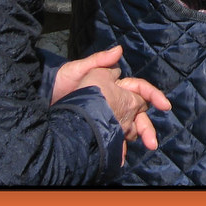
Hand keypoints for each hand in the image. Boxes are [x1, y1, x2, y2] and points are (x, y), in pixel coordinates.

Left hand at [52, 45, 171, 152]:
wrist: (40, 101)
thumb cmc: (59, 81)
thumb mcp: (77, 69)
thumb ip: (99, 60)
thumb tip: (120, 49)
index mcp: (113, 85)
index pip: (139, 89)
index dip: (153, 96)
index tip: (164, 106)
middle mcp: (113, 100)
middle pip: (138, 113)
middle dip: (147, 127)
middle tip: (152, 142)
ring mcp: (105, 115)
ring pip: (128, 127)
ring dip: (136, 138)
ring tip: (140, 149)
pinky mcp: (96, 128)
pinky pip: (112, 138)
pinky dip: (118, 147)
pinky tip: (119, 156)